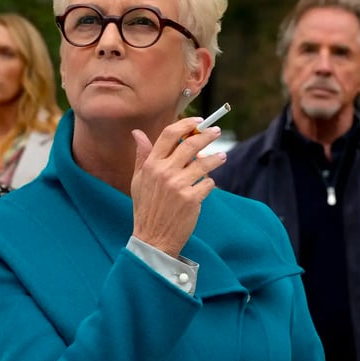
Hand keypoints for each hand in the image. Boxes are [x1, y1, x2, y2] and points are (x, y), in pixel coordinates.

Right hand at [130, 118, 227, 257]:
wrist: (153, 238)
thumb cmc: (146, 208)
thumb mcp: (138, 180)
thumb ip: (141, 156)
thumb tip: (137, 133)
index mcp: (151, 165)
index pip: (169, 135)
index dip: (185, 124)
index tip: (197, 121)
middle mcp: (164, 172)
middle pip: (191, 144)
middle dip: (207, 135)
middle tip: (216, 132)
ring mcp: (179, 185)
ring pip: (204, 163)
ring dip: (216, 158)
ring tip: (222, 156)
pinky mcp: (191, 199)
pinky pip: (208, 184)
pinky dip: (209, 184)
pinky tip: (207, 186)